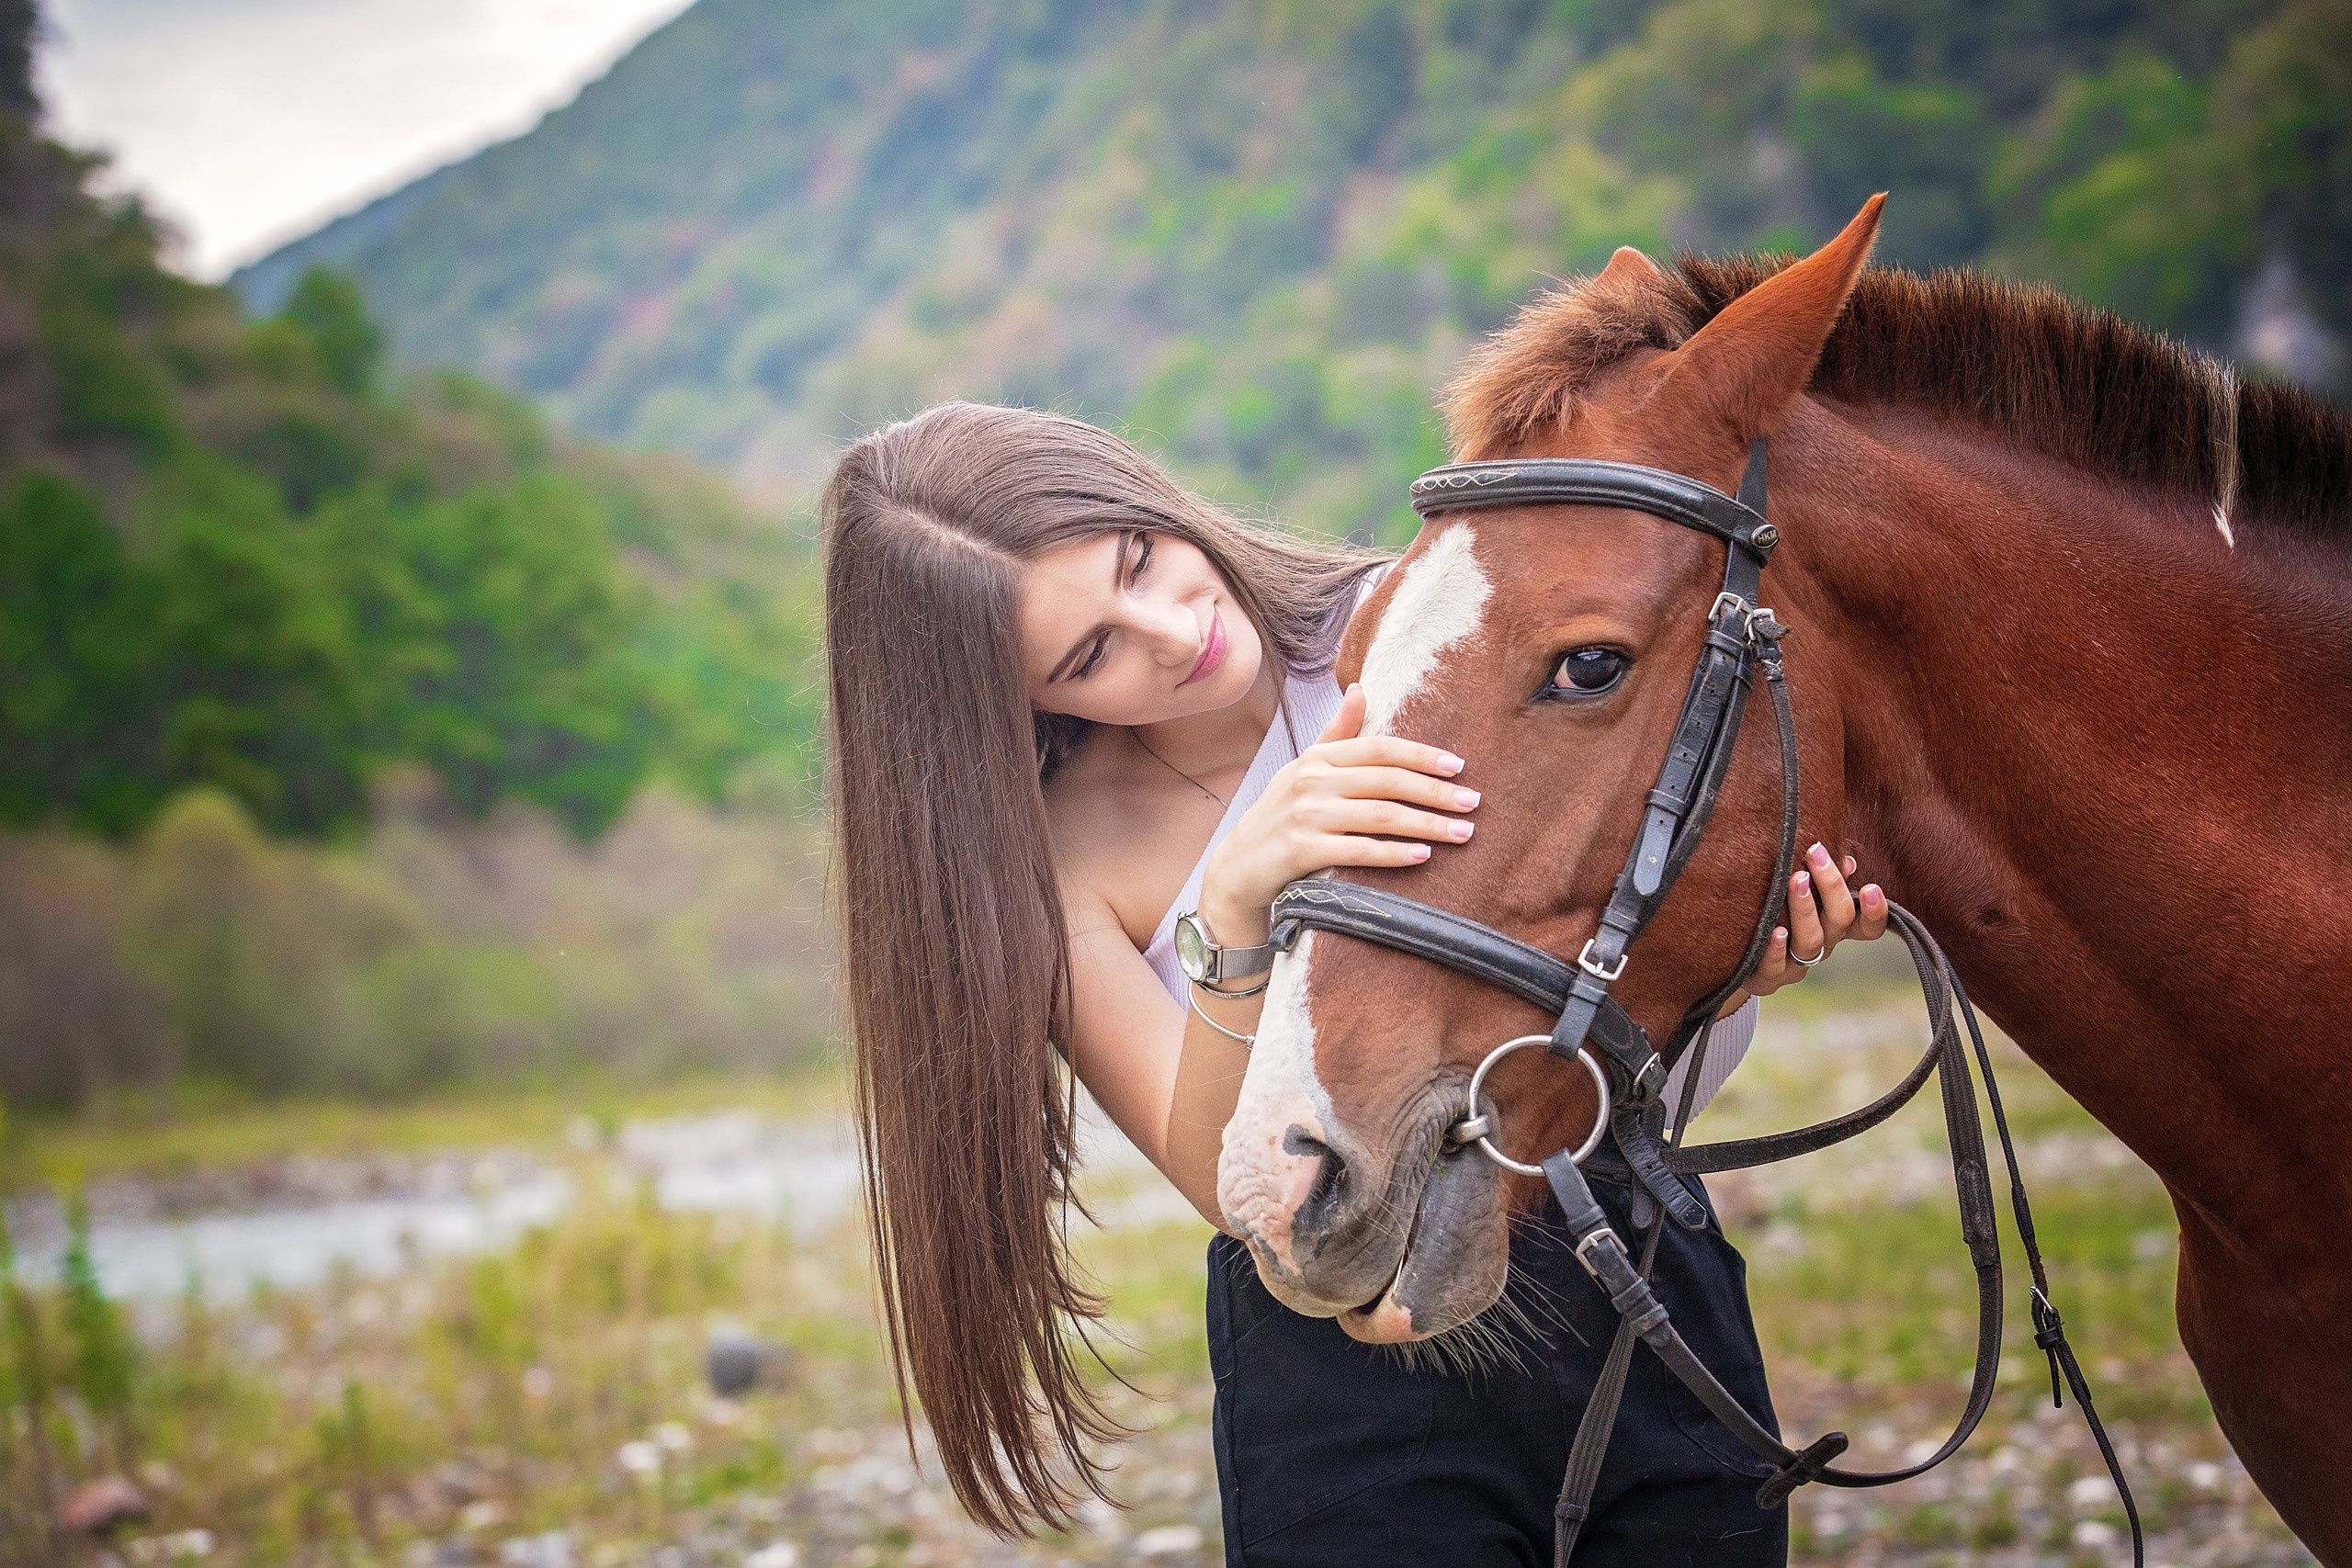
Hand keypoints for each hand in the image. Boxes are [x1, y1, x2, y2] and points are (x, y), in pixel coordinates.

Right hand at [1198, 685, 1475, 946]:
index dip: (1422, 756)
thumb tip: (1359, 688)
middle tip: (1472, 803)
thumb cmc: (1279, 817)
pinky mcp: (1302, 851)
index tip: (1458, 767)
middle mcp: (1312, 781)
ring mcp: (1306, 816)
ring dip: (1427, 824)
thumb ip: (1336, 732)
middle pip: (1387, 781)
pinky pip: (1359, 850)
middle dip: (1435, 792)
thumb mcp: (1304, 769)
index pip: (1380, 748)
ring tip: (1461, 833)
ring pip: (1380, 815)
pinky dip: (1394, 853)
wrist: (1237, 869)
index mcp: (1318, 757)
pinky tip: (1422, 855)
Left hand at [1743, 842, 1887, 998]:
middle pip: (1839, 920)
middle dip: (1831, 885)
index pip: (1868, 926)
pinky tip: (1775, 932)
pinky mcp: (1767, 978)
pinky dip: (1776, 950)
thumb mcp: (1800, 894)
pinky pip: (1774, 968)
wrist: (1735, 958)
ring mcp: (1796, 965)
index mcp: (1833, 926)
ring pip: (1811, 941)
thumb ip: (1822, 878)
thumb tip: (1847, 859)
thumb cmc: (1772, 912)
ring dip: (1805, 909)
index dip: (1875, 912)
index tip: (1871, 887)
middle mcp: (1821, 945)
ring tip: (1796, 880)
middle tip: (1816, 854)